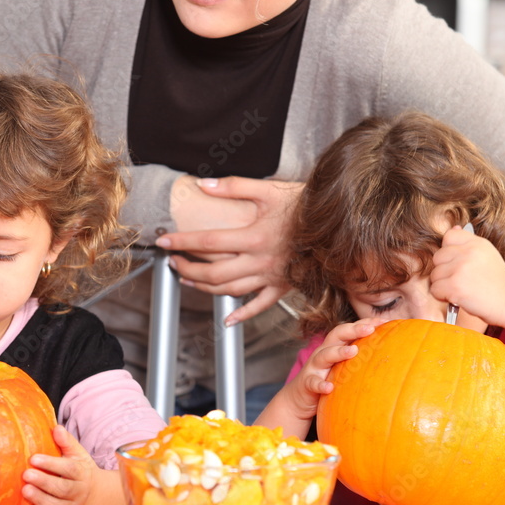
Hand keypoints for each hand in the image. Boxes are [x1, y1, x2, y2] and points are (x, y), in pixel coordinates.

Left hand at [19, 425, 100, 504]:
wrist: (95, 496)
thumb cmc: (80, 470)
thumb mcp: (78, 455)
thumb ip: (67, 442)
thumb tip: (56, 428)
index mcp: (81, 474)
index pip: (68, 469)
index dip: (52, 464)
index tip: (34, 458)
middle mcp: (78, 492)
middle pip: (63, 489)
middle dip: (44, 482)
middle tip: (26, 474)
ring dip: (40, 500)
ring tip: (25, 491)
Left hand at [159, 175, 303, 323]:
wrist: (340, 224)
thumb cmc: (305, 205)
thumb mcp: (269, 189)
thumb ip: (234, 186)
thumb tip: (203, 185)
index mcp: (253, 237)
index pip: (207, 242)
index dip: (181, 242)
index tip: (163, 241)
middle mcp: (259, 261)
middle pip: (213, 273)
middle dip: (187, 269)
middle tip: (172, 262)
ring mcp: (270, 277)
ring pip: (230, 290)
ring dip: (204, 289)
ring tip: (188, 280)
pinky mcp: (282, 287)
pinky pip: (259, 306)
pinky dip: (242, 315)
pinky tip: (228, 320)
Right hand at [285, 319, 385, 419]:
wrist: (298, 399)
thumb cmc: (327, 380)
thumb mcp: (344, 369)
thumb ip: (361, 362)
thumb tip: (392, 362)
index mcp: (335, 347)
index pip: (350, 330)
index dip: (365, 323)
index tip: (385, 322)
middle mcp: (323, 353)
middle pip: (336, 336)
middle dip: (353, 330)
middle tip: (370, 329)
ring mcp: (314, 368)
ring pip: (324, 355)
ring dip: (338, 352)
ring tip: (353, 351)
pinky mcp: (306, 384)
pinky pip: (313, 382)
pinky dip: (320, 384)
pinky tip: (329, 387)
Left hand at [430, 226, 504, 325]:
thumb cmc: (497, 281)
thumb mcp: (487, 254)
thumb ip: (468, 243)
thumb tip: (454, 227)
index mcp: (477, 243)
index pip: (449, 236)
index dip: (449, 251)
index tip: (459, 262)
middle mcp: (468, 252)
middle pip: (437, 257)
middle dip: (444, 270)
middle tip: (461, 279)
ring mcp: (460, 268)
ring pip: (434, 274)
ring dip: (443, 285)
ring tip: (461, 288)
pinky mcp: (454, 285)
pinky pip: (435, 289)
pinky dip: (443, 296)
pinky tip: (458, 297)